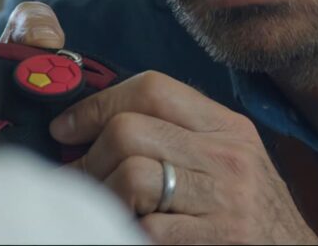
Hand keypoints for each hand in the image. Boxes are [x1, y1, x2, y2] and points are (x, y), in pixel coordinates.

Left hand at [49, 70, 317, 244]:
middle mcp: (229, 155)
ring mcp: (226, 199)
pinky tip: (132, 232)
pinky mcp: (219, 239)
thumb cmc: (250, 214)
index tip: (67, 127)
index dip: (97, 104)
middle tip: (78, 178)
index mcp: (227, 127)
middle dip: (90, 158)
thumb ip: (177, 137)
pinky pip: (147, 227)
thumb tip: (99, 125)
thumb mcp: (228, 161)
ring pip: (131, 177)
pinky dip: (127, 231)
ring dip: (102, 197)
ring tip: (103, 209)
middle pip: (129, 131)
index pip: (151, 87)